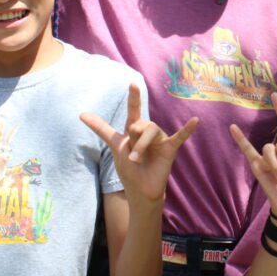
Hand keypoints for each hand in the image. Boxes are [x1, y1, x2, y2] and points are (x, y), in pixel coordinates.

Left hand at [81, 84, 197, 203]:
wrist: (141, 192)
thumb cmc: (129, 170)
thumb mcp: (115, 147)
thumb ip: (103, 130)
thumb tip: (81, 113)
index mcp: (135, 130)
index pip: (133, 111)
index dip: (133, 98)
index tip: (132, 83)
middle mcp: (148, 132)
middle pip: (140, 124)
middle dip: (133, 138)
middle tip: (131, 149)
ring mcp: (160, 139)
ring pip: (152, 130)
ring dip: (141, 145)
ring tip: (136, 159)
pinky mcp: (170, 149)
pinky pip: (180, 136)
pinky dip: (187, 129)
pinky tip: (195, 120)